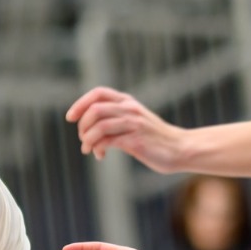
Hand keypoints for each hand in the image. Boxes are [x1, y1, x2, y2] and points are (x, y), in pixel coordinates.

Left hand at [67, 87, 186, 171]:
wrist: (180, 149)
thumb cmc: (154, 139)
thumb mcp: (134, 121)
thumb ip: (116, 118)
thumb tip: (88, 127)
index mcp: (128, 102)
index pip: (98, 93)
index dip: (80, 104)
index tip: (70, 118)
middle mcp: (130, 109)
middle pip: (94, 109)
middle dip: (82, 126)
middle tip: (83, 141)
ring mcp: (133, 124)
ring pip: (98, 125)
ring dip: (87, 140)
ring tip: (89, 150)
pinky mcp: (135, 140)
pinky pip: (107, 141)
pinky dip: (98, 148)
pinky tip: (101, 155)